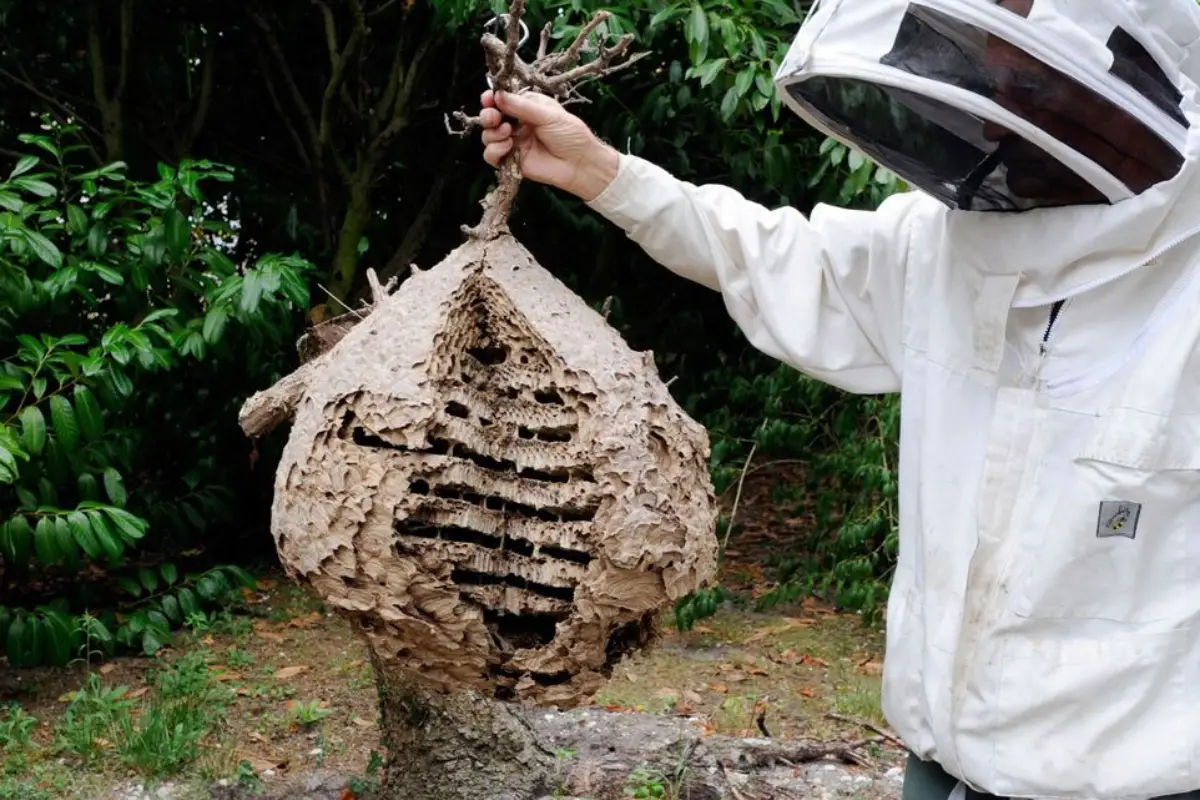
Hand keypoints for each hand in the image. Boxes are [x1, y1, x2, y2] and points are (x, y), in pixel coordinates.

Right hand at [479, 90, 619, 201]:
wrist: (580, 165)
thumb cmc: (571, 135)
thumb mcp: (548, 114)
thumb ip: (522, 106)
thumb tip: (498, 95)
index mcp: (527, 107)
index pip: (503, 100)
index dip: (493, 98)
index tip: (488, 98)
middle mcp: (518, 124)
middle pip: (491, 117)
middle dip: (488, 115)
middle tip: (494, 117)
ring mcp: (514, 143)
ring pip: (488, 136)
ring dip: (492, 133)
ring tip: (508, 133)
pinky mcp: (512, 161)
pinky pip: (491, 156)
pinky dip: (494, 150)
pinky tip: (508, 146)